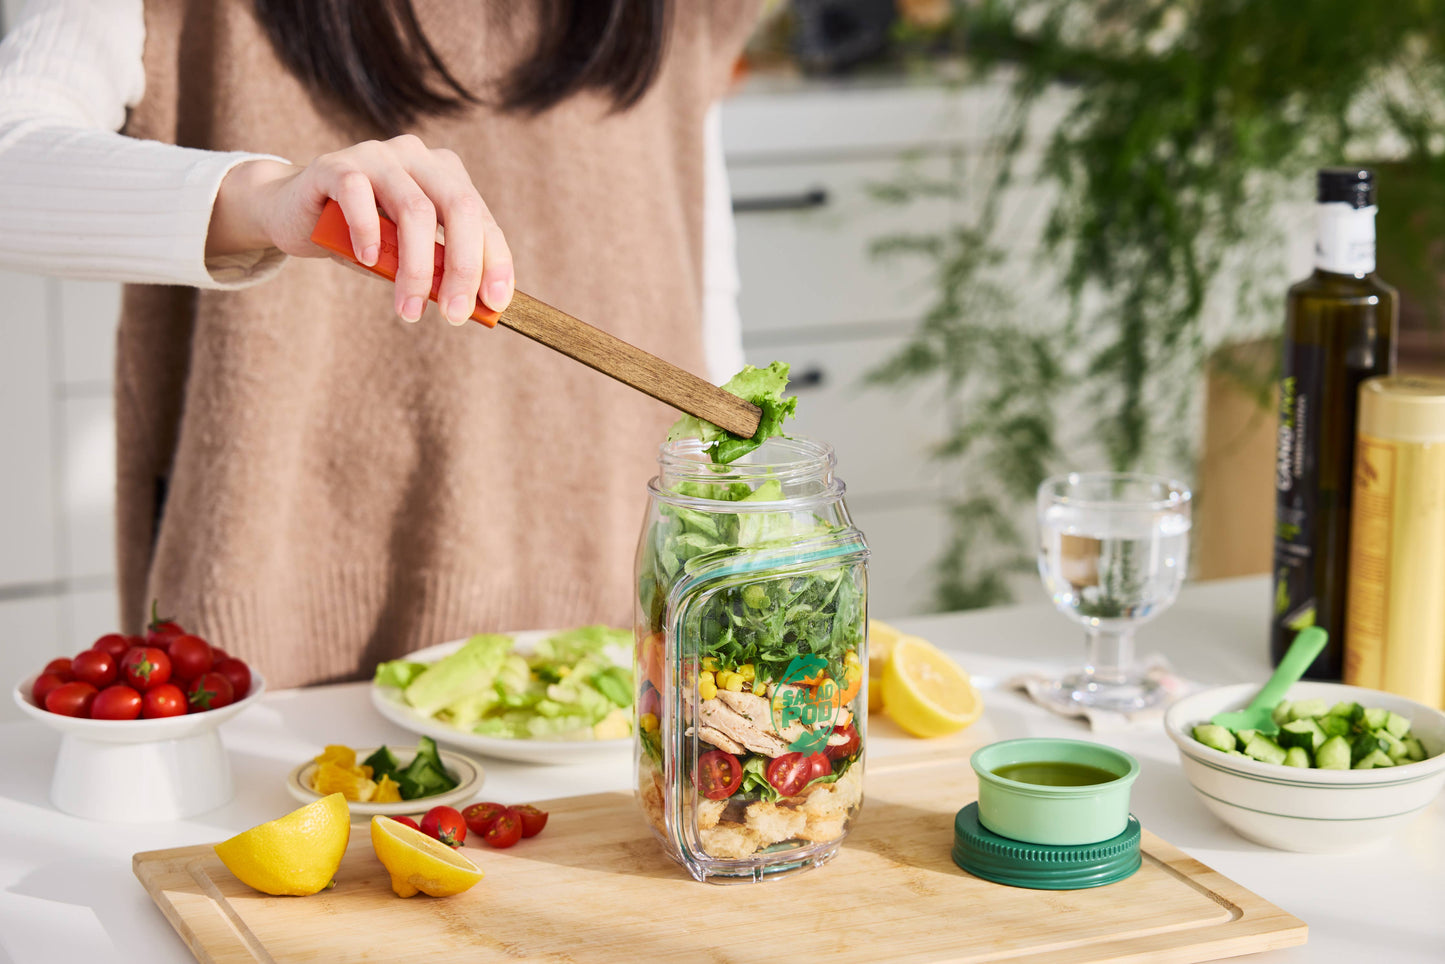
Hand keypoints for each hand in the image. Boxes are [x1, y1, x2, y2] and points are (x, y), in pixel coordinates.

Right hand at [207, 135, 513, 323]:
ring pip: (414, 209)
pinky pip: (358, 194)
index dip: (494, 261)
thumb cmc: (362, 239)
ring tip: (408, 309)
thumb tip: (475, 306)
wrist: (295, 214)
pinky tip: (368, 259)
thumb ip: (437, 269)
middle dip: (462, 268)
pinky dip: (368, 232)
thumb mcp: (406, 257)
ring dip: (416, 268)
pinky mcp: (336, 165)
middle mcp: (417, 156)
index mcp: (444, 174)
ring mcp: (378, 155)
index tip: (496, 304)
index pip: (481, 217)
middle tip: (454, 316)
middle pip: (458, 208)